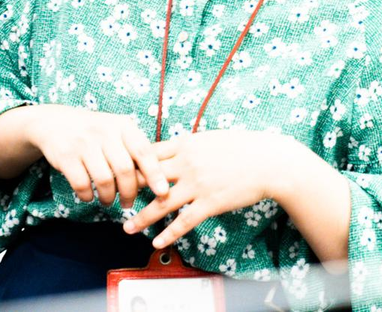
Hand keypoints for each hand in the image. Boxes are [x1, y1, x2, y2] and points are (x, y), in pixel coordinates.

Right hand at [21, 105, 169, 207]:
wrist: (55, 122)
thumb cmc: (95, 132)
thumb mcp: (117, 131)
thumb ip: (134, 149)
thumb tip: (158, 180)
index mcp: (122, 125)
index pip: (143, 150)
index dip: (155, 173)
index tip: (163, 192)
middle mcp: (104, 131)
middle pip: (125, 169)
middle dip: (130, 192)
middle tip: (129, 203)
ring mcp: (84, 143)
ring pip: (104, 179)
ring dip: (108, 197)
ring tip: (109, 201)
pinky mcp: (66, 156)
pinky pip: (81, 184)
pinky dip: (87, 195)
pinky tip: (89, 196)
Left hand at [123, 130, 304, 248]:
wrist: (269, 161)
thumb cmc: (243, 147)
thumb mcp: (211, 138)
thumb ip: (190, 145)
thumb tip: (174, 148)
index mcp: (186, 144)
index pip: (149, 153)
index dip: (132, 163)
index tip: (118, 172)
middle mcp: (187, 163)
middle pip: (148, 177)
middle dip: (128, 189)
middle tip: (112, 199)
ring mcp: (197, 184)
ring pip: (161, 203)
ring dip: (141, 218)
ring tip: (127, 228)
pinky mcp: (210, 202)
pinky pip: (184, 221)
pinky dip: (168, 233)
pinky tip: (157, 242)